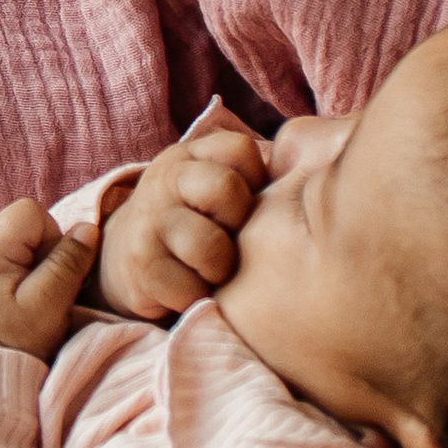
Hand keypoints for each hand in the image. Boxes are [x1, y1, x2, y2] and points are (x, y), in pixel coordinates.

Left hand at [0, 199, 98, 356]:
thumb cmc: (13, 343)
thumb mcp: (49, 304)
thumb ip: (69, 262)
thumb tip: (89, 228)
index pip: (31, 212)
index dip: (52, 239)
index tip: (51, 277)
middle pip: (22, 226)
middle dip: (41, 254)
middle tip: (40, 293)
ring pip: (14, 243)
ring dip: (29, 267)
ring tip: (25, 302)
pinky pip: (0, 259)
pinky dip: (14, 276)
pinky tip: (13, 303)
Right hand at [94, 97, 264, 318]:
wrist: (127, 257)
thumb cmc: (194, 222)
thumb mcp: (217, 187)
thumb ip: (258, 176)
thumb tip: (320, 168)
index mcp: (192, 156)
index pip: (240, 150)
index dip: (255, 181)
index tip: (246, 205)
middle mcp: (167, 179)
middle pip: (224, 189)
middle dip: (236, 222)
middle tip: (227, 240)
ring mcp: (150, 222)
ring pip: (208, 245)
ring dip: (218, 268)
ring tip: (211, 271)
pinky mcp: (140, 266)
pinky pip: (186, 288)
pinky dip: (195, 297)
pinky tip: (191, 291)